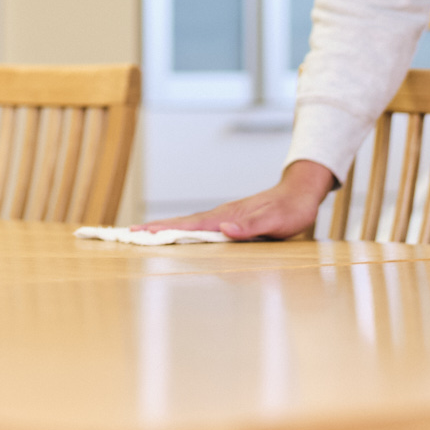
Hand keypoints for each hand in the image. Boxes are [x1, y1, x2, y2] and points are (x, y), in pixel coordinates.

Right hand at [136, 159, 335, 240]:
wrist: (300, 193)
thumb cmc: (291, 210)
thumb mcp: (277, 221)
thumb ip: (252, 224)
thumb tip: (224, 227)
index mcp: (227, 216)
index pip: (190, 225)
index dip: (165, 230)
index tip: (141, 233)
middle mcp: (221, 215)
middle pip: (181, 222)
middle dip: (154, 229)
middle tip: (128, 234)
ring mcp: (223, 217)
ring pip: (187, 224)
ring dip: (164, 229)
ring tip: (141, 234)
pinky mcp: (228, 221)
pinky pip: (198, 227)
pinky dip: (181, 231)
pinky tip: (175, 236)